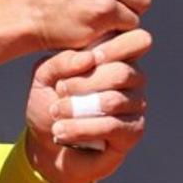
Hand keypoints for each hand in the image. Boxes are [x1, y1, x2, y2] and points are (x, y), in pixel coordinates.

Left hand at [23, 29, 149, 182]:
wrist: (46, 141)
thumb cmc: (50, 100)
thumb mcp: (44, 77)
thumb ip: (61, 61)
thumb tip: (88, 58)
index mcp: (114, 56)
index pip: (137, 41)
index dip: (117, 46)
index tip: (91, 57)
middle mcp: (132, 78)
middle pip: (122, 72)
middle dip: (85, 82)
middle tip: (60, 90)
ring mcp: (136, 105)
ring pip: (114, 101)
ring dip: (78, 108)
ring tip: (55, 113)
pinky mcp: (133, 131)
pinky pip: (112, 126)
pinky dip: (81, 128)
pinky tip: (60, 131)